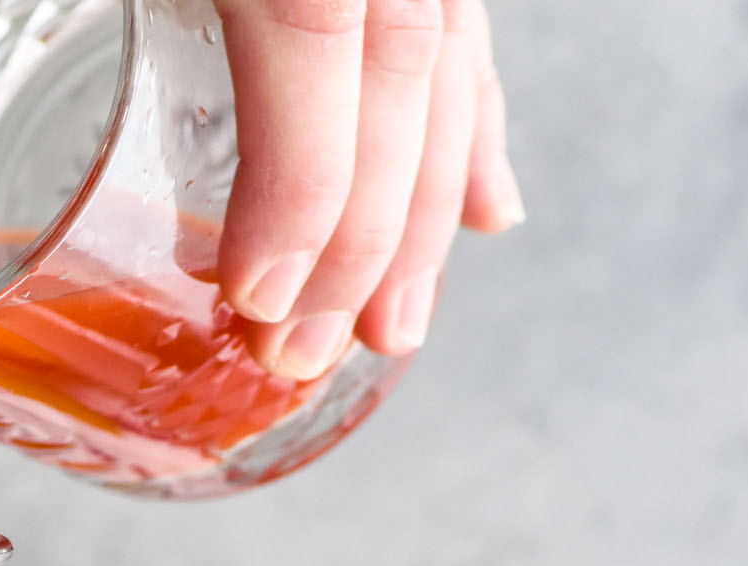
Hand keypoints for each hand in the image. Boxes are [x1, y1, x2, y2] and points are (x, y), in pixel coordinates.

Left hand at [213, 0, 523, 377]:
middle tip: (304, 351)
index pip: (310, 26)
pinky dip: (476, 128)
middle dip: (359, 234)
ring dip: (425, 214)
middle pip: (395, 69)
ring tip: (394, 329)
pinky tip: (488, 216)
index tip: (258, 295)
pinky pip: (468, 28)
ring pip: (443, 62)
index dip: (297, 173)